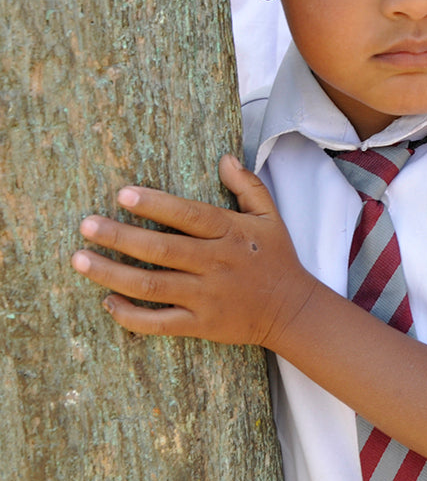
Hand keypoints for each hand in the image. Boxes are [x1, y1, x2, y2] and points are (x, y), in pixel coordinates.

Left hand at [71, 155, 316, 347]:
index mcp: (231, 233)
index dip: (156, 205)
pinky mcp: (200, 323)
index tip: (123, 194)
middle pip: (162, 249)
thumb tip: (225, 157)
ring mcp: (206, 296)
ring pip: (152, 285)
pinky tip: (107, 300)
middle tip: (86, 225)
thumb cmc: (276, 257)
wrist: (292, 309)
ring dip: (112, 273)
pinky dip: (130, 315)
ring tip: (80, 260)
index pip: (189, 216)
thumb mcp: (270, 216)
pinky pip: (159, 322)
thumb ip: (247, 185)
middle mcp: (216, 264)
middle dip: (120, 237)